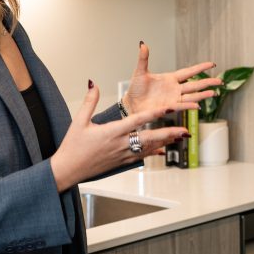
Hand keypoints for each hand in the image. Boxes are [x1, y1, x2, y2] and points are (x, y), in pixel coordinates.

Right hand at [50, 82, 189, 191]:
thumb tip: (93, 83)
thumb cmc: (72, 146)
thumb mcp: (79, 121)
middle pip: (150, 137)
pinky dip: (153, 152)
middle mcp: (120, 144)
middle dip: (169, 133)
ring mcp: (122, 155)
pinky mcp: (121, 163)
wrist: (68, 170)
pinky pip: (141, 156)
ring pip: (149, 148)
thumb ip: (90, 101)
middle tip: (185, 129)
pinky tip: (163, 149)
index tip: (170, 108)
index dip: (156, 113)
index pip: (138, 120)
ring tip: (180, 136)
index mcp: (111, 132)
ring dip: (165, 141)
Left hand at [121, 42, 221, 114]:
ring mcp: (173, 99)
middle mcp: (175, 89)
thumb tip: (143, 44)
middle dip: (208, 82)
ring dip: (202, 95)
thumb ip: (143, 59)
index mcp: (170, 78)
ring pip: (192, 96)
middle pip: (195, 85)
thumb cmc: (135, 89)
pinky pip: (181, 106)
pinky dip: (189, 106)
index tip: (212, 64)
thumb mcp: (140, 72)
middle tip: (220, 81)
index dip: (200, 68)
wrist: (130, 104)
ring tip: (214, 93)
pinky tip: (198, 106)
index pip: (189, 72)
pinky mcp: (169, 108)